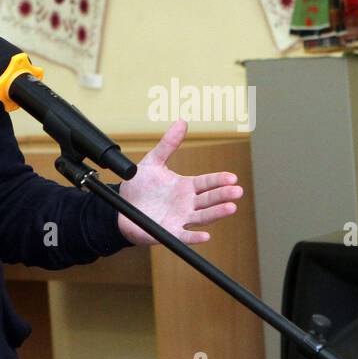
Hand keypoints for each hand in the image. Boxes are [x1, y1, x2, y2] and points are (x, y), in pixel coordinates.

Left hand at [115, 119, 243, 245]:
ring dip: (217, 213)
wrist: (120, 209)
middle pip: (209, 199)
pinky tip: (205, 236)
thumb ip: (168, 144)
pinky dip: (195, 237)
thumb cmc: (138, 186)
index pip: (207, 182)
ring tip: (231, 208)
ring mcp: (181, 219)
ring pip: (203, 216)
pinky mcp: (170, 233)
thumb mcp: (152, 162)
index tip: (232, 177)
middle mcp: (187, 203)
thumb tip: (182, 122)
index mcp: (186, 186)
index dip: (219, 180)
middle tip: (237, 191)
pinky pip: (185, 236)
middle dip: (224, 195)